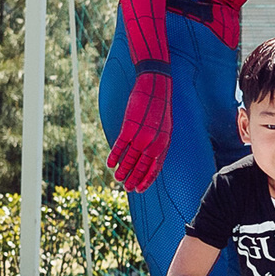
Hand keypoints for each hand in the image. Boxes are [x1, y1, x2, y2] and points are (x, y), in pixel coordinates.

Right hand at [105, 69, 172, 192]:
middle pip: (142, 166)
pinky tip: (110, 164)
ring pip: (130, 159)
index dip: (147, 179)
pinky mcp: (129, 128)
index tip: (141, 188)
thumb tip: (151, 153)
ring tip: (118, 179)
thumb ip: (158, 141)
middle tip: (128, 189)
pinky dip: (114, 156)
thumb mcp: (164, 126)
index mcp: (164, 143)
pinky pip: (120, 147)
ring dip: (123, 171)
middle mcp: (154, 143)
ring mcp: (141, 136)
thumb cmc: (159, 105)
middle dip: (134, 179)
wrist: (155, 86)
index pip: (156, 167)